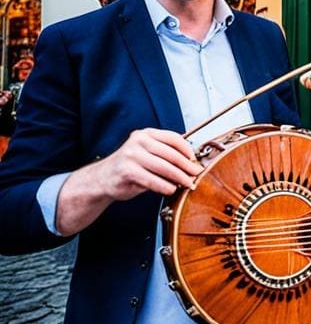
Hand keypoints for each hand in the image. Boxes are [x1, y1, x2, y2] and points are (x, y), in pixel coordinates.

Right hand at [55, 128, 202, 235]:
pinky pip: (153, 180)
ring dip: (179, 178)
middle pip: (171, 154)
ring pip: (164, 168)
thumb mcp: (147, 154)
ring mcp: (132, 156)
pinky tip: (171, 189)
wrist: (101, 179)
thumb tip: (191, 164)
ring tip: (188, 183)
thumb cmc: (129, 167)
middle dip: (187, 166)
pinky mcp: (128, 171)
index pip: (173, 138)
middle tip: (196, 173)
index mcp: (145, 134)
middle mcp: (138, 142)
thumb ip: (165, 155)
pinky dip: (165, 186)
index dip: (187, 149)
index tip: (195, 159)